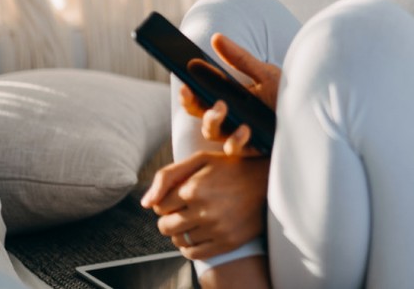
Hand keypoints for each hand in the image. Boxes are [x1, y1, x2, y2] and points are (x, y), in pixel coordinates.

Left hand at [140, 151, 270, 259]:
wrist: (268, 181)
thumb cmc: (231, 167)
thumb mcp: (200, 160)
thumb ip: (167, 176)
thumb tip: (145, 204)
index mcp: (193, 188)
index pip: (158, 206)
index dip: (165, 201)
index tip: (179, 196)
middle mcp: (204, 211)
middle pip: (165, 227)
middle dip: (169, 218)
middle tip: (183, 210)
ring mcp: (217, 229)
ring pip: (178, 241)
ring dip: (181, 232)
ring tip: (194, 219)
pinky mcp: (227, 242)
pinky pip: (194, 254)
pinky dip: (191, 247)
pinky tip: (200, 233)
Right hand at [179, 32, 281, 153]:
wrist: (313, 115)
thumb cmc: (287, 95)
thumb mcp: (265, 73)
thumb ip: (240, 59)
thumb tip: (216, 37)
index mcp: (229, 98)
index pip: (200, 96)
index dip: (187, 91)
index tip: (183, 81)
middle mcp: (229, 117)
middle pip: (199, 114)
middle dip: (191, 103)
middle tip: (191, 91)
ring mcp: (238, 134)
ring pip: (211, 132)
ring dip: (212, 120)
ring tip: (222, 107)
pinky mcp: (251, 148)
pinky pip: (235, 148)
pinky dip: (236, 139)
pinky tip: (245, 129)